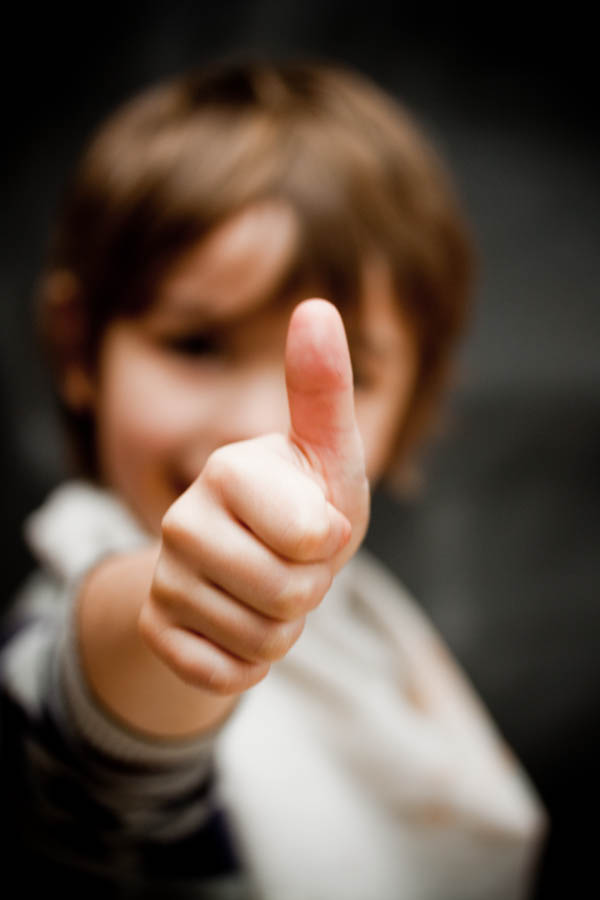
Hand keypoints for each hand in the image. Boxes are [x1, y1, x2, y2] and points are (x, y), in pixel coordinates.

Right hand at [139, 299, 369, 694]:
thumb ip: (324, 388)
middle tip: (294, 562)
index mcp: (228, 468)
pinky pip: (226, 675)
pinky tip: (237, 623)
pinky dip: (250, 661)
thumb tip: (316, 305)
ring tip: (268, 587)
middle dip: (312, 590)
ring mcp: (162, 577)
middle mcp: (181, 518)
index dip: (331, 542)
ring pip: (263, 641)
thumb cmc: (303, 502)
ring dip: (285, 626)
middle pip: (290, 595)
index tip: (316, 521)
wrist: (247, 562)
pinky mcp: (156, 628)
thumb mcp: (328, 454)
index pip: (314, 539)